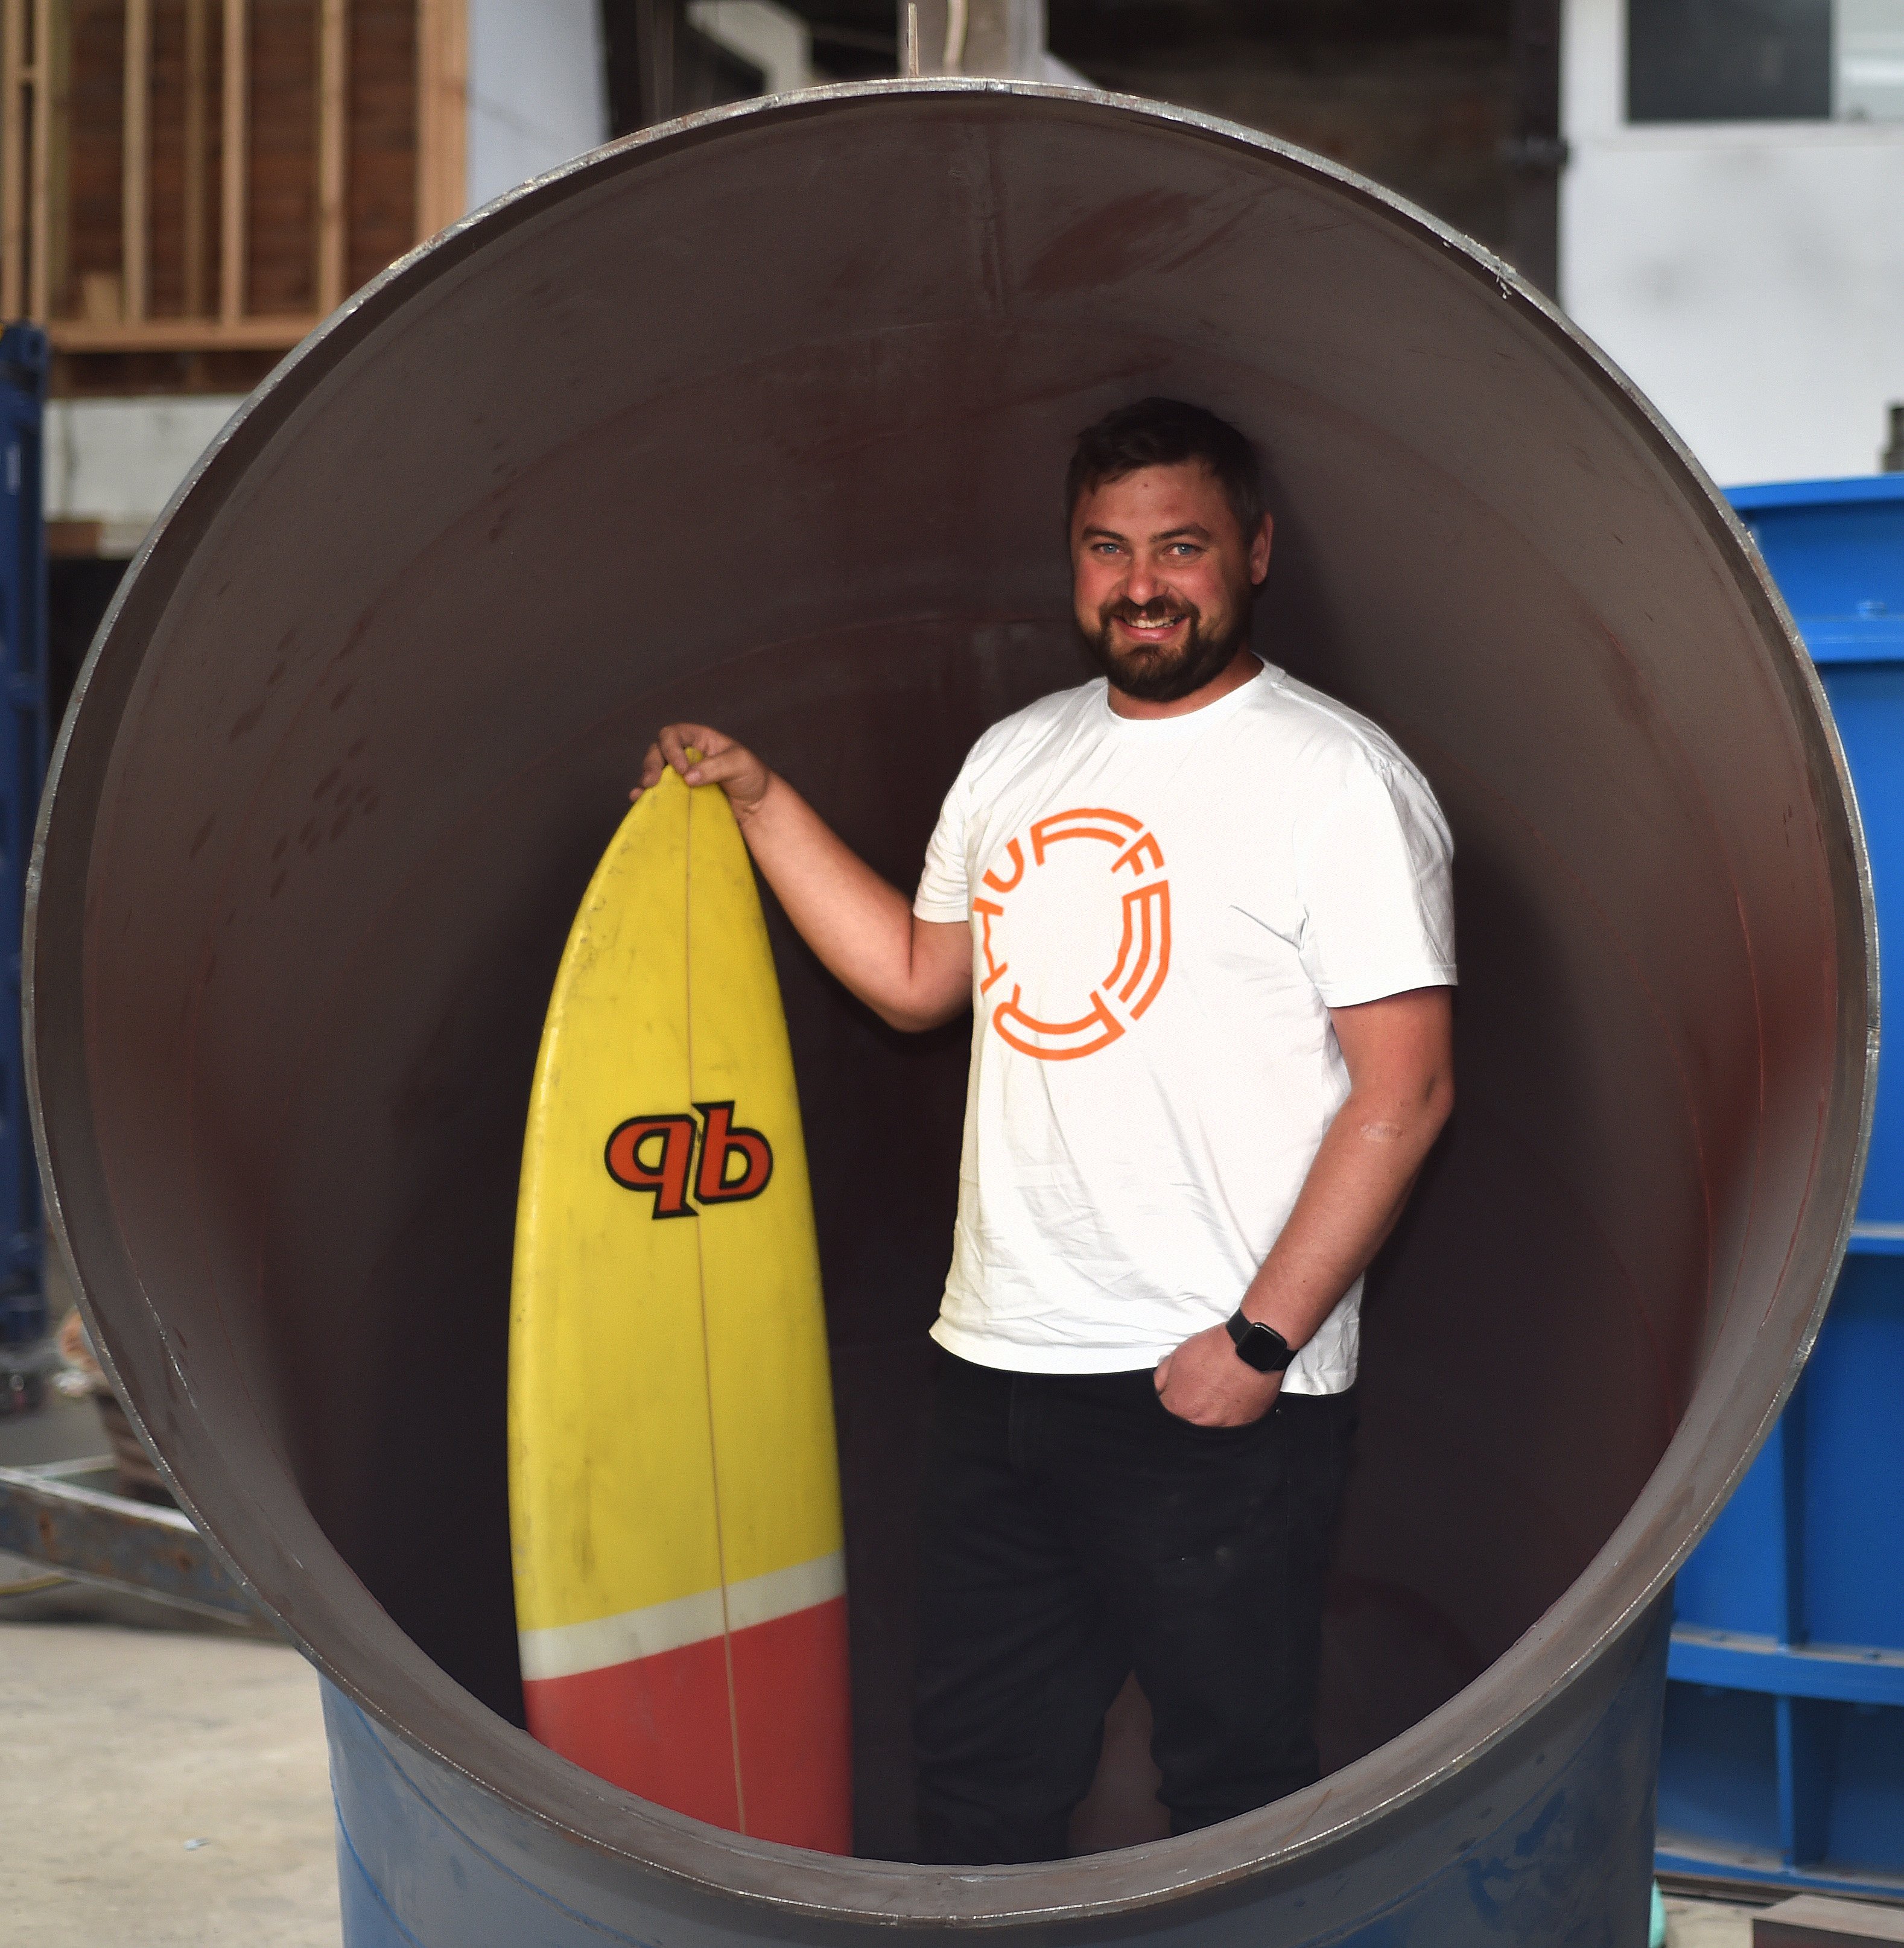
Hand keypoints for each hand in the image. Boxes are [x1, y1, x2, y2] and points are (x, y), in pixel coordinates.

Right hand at [632, 723, 771, 821]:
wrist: (756, 804)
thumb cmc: (751, 776)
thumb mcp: (740, 764)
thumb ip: (716, 767)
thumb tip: (687, 777)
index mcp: (699, 739)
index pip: (674, 734)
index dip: (671, 749)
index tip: (681, 769)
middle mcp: (685, 753)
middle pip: (658, 751)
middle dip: (651, 764)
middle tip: (652, 782)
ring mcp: (680, 774)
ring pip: (654, 770)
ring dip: (646, 779)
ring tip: (643, 792)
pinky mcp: (679, 792)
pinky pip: (658, 790)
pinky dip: (646, 794)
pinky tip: (638, 799)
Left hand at [1154, 1321, 1281, 1426]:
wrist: (1252, 1346)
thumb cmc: (1218, 1350)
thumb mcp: (1177, 1357)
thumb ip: (1161, 1379)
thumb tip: (1157, 1391)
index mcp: (1178, 1406)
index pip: (1163, 1417)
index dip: (1169, 1405)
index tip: (1175, 1400)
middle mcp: (1198, 1422)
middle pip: (1185, 1426)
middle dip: (1188, 1413)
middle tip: (1198, 1396)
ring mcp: (1222, 1428)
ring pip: (1207, 1430)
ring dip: (1208, 1417)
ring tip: (1215, 1397)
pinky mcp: (1244, 1428)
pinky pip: (1230, 1429)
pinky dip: (1228, 1418)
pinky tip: (1230, 1401)